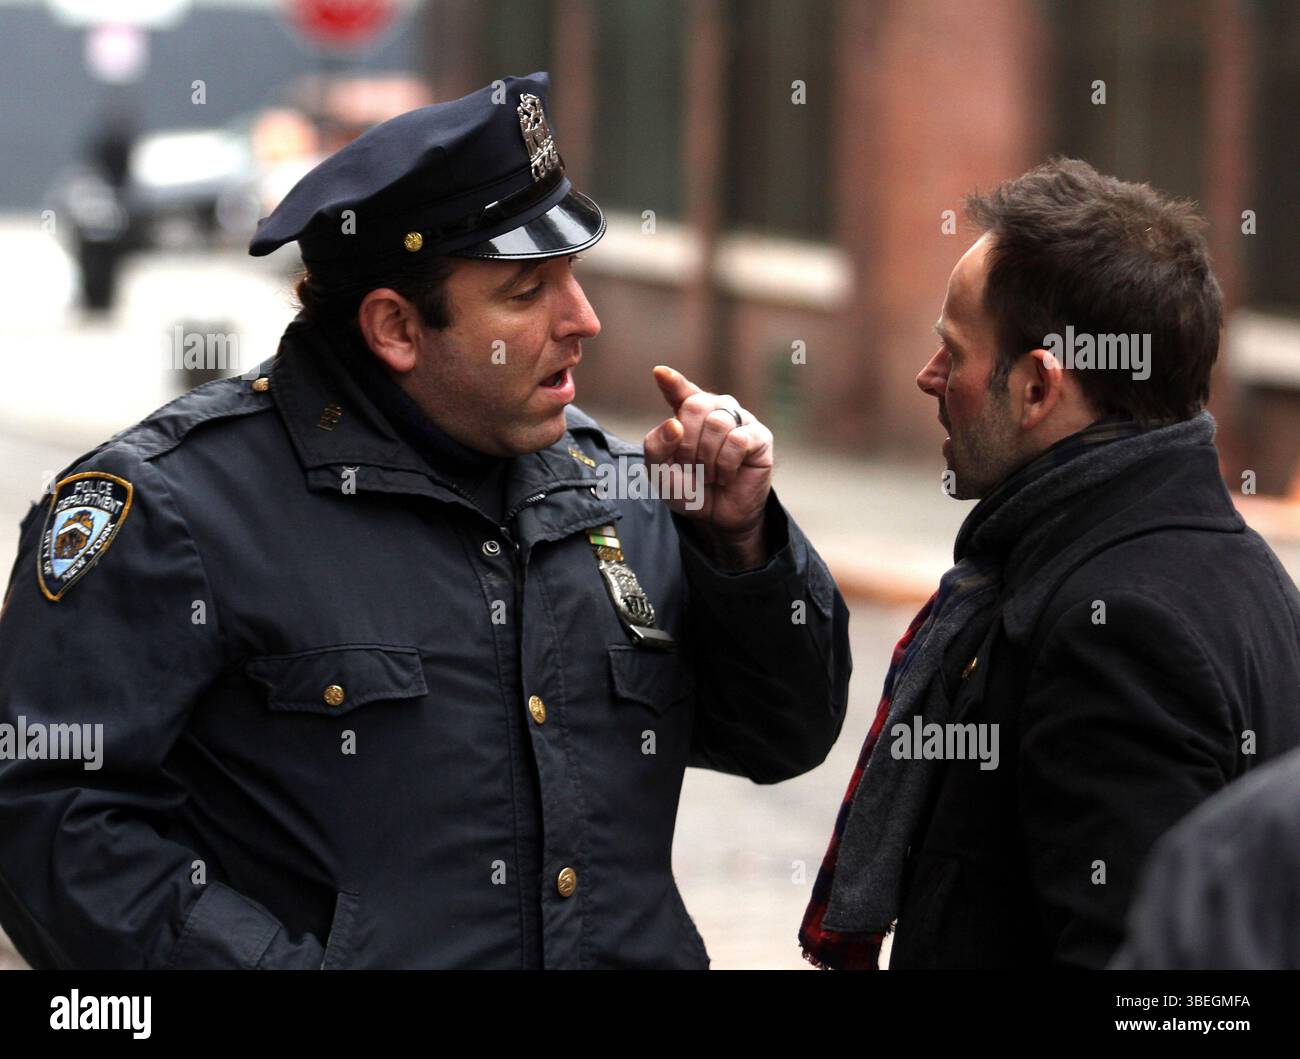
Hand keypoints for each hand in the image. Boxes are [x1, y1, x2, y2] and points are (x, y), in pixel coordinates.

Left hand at [643, 366, 773, 566]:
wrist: (715, 517)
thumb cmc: (689, 489)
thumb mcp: (660, 472)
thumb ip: (655, 446)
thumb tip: (673, 423)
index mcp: (688, 414)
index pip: (680, 391)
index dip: (672, 382)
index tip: (659, 373)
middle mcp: (715, 410)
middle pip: (695, 406)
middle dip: (687, 443)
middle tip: (692, 467)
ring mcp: (739, 421)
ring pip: (717, 423)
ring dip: (707, 457)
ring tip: (710, 474)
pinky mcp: (759, 437)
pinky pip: (738, 440)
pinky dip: (726, 464)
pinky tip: (727, 475)